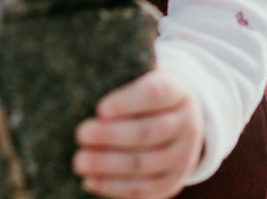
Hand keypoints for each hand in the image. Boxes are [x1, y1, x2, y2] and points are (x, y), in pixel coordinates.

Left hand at [74, 69, 204, 198]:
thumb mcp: (144, 78)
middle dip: (111, 135)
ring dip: (108, 164)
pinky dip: (114, 187)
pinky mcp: (173, 182)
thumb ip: (122, 80)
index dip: (128, 102)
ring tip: (79, 160)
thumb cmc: (147, 96)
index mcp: (179, 92)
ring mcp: (183, 156)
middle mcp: (188, 124)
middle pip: (149, 132)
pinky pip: (143, 189)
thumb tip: (84, 88)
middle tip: (81, 134)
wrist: (181, 121)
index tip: (99, 109)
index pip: (156, 94)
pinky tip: (90, 180)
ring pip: (144, 163)